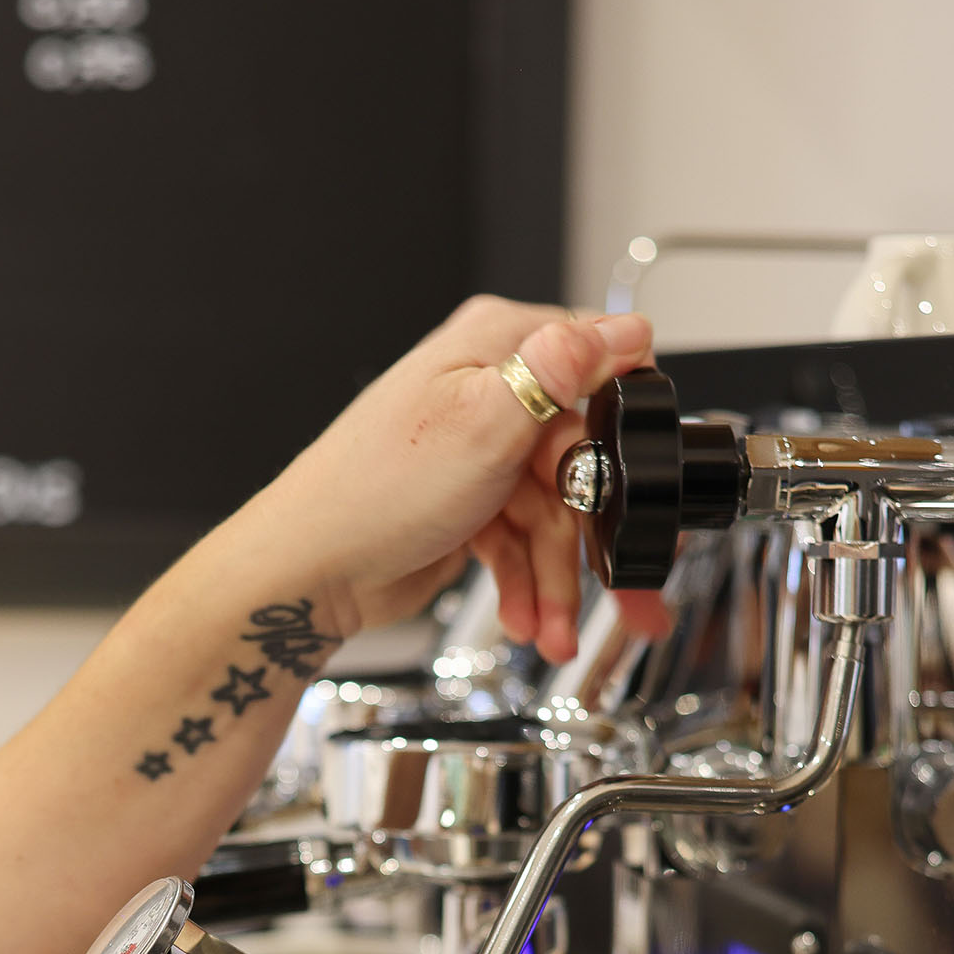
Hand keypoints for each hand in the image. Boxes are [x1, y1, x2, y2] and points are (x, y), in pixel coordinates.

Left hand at [249, 295, 657, 664]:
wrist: (309, 572)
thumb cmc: (373, 492)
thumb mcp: (482, 423)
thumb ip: (559, 373)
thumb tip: (624, 324)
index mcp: (493, 347)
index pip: (597, 362)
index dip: (625, 426)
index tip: (644, 481)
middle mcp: (489, 391)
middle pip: (582, 457)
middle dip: (596, 534)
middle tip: (624, 587)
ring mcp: (479, 451)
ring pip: (555, 514)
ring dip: (560, 580)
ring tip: (557, 629)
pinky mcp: (470, 503)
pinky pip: (522, 544)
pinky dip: (528, 585)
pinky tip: (527, 619)